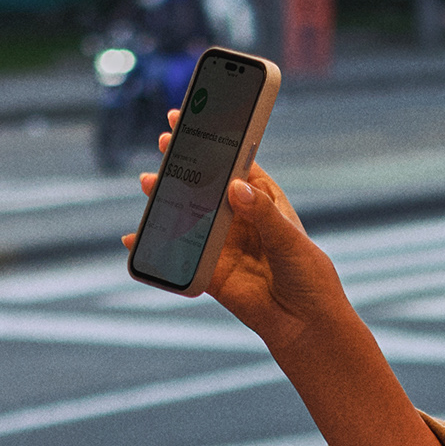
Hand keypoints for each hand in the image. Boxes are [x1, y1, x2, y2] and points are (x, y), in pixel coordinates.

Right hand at [124, 112, 355, 348]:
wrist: (305, 325)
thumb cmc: (309, 276)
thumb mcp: (290, 239)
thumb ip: (262, 214)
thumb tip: (235, 188)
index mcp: (265, 202)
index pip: (236, 165)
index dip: (217, 143)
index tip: (197, 120)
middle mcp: (241, 219)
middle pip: (208, 186)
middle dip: (186, 165)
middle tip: (164, 143)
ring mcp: (224, 245)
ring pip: (190, 216)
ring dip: (167, 200)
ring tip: (147, 183)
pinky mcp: (211, 272)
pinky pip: (179, 256)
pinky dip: (156, 247)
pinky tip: (135, 238)